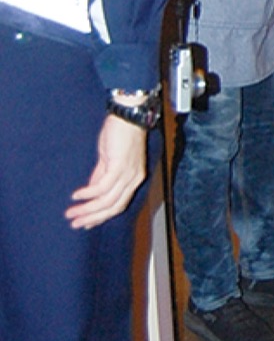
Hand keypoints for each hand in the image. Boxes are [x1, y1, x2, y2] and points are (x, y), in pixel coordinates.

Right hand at [65, 115, 146, 229]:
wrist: (128, 116)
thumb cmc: (120, 134)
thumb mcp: (110, 159)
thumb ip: (102, 175)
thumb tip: (91, 192)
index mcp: (134, 179)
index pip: (118, 205)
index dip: (102, 216)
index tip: (86, 224)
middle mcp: (134, 179)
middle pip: (113, 208)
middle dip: (92, 218)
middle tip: (75, 224)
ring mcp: (128, 174)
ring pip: (107, 201)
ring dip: (87, 209)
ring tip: (71, 213)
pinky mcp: (120, 166)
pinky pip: (102, 187)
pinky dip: (88, 194)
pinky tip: (76, 196)